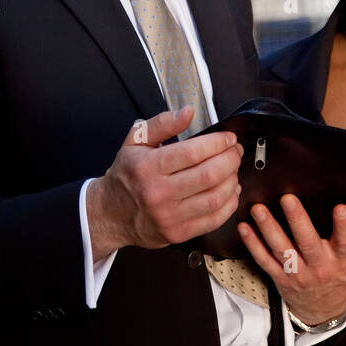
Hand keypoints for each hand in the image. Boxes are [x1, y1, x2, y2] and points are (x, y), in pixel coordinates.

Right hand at [86, 106, 241, 259]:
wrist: (111, 213)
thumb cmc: (126, 175)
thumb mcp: (135, 141)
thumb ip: (163, 123)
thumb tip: (187, 112)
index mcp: (148, 167)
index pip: (192, 153)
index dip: (218, 143)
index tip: (228, 138)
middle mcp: (158, 193)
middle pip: (209, 175)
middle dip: (230, 159)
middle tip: (235, 151)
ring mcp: (169, 216)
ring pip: (215, 198)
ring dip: (232, 180)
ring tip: (232, 169)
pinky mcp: (178, 233)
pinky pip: (214, 219)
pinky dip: (229, 203)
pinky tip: (230, 191)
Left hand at [237, 194, 345, 325]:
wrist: (326, 310)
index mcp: (345, 259)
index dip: (344, 227)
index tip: (341, 208)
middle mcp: (321, 266)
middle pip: (309, 243)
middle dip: (298, 222)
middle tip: (289, 199)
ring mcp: (298, 272)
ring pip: (282, 250)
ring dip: (269, 230)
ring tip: (259, 210)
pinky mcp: (280, 276)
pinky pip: (264, 260)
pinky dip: (253, 245)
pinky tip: (244, 227)